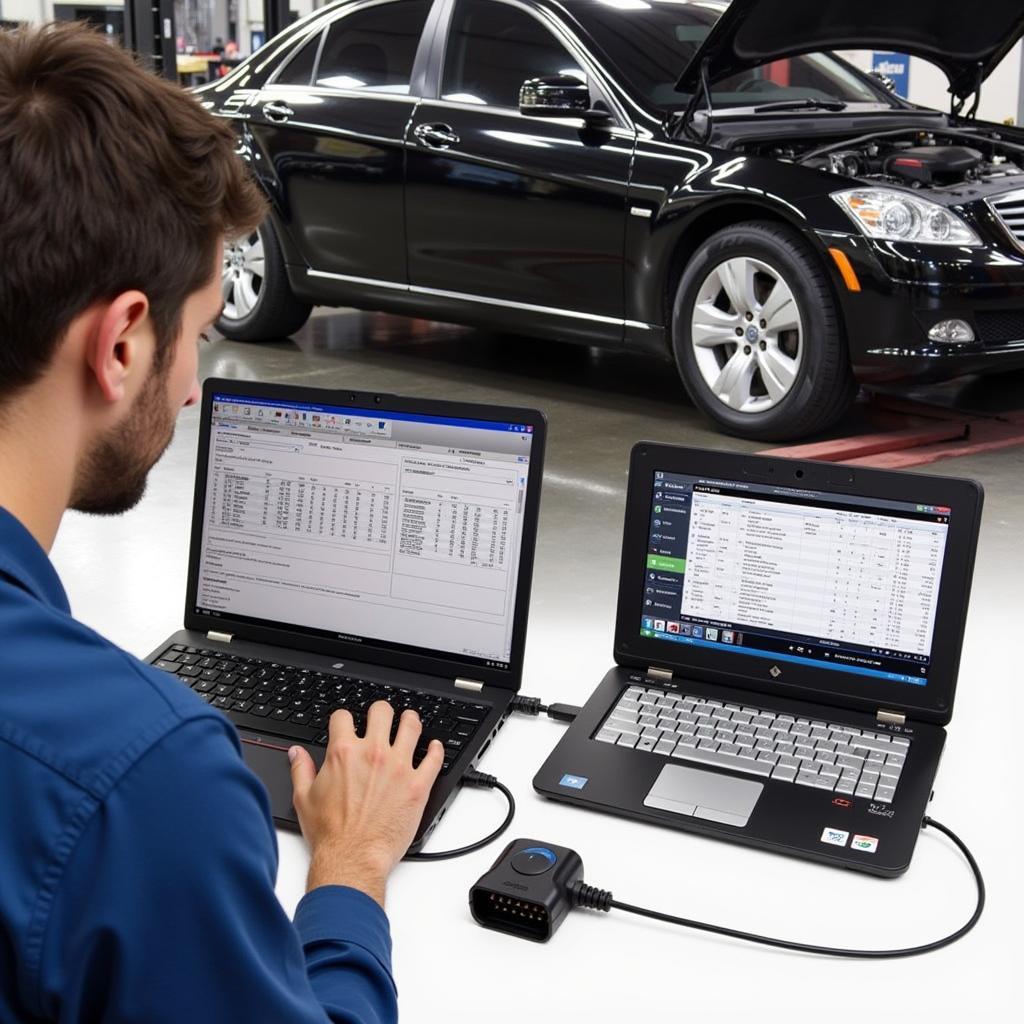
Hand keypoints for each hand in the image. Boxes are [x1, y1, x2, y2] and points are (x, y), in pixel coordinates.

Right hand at [288, 700, 443, 906]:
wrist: (352, 859)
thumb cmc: (330, 835)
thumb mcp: (304, 799)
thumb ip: (301, 770)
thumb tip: (296, 753)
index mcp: (344, 753)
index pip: (343, 717)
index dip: (343, 718)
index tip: (346, 723)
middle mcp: (373, 754)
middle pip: (382, 712)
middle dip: (380, 711)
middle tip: (382, 717)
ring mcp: (399, 767)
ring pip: (411, 727)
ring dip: (410, 720)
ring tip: (410, 721)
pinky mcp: (418, 785)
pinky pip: (434, 758)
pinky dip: (436, 749)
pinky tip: (434, 747)